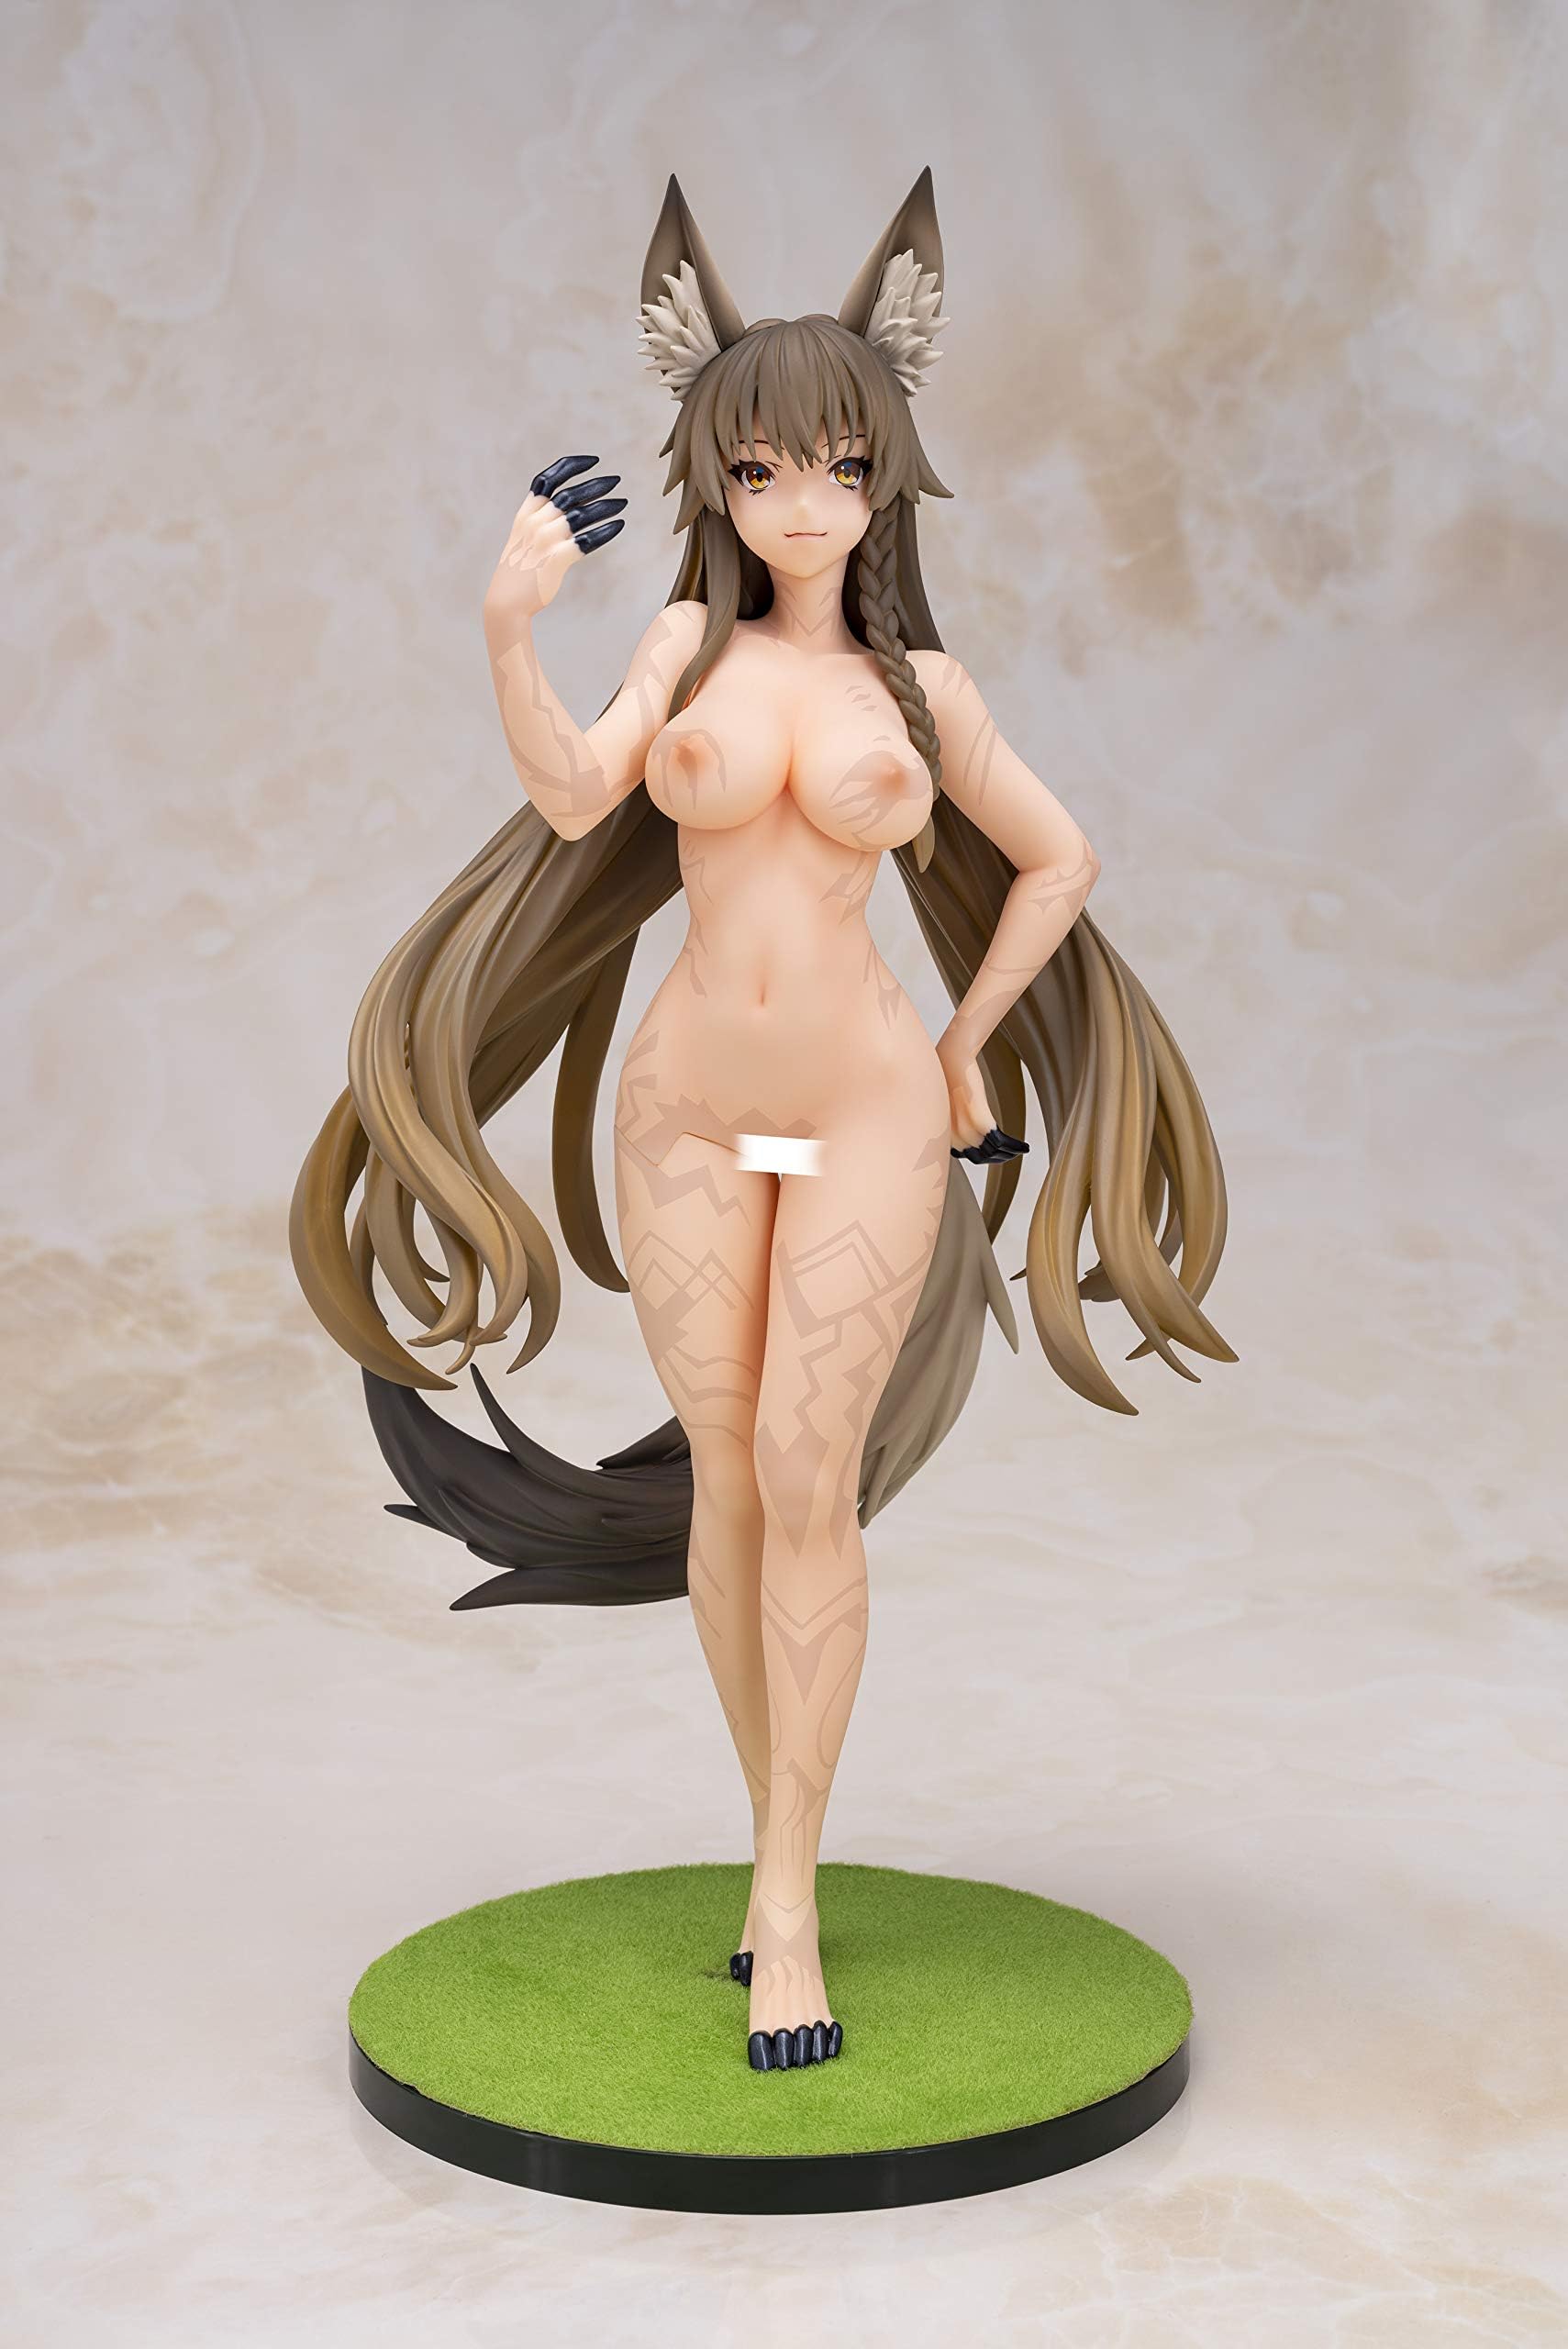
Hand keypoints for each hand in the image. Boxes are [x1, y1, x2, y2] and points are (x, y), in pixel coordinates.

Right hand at [484, 452, 627, 622]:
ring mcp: (546, 540)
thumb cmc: (519, 571)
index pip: (549, 478)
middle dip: (596, 484)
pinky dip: (605, 531)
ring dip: (605, 505)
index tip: (593, 461)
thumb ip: (540, 520)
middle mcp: (535, 522)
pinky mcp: (557, 559)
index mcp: (526, 513)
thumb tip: (567, 509)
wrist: (505, 602)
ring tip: (622, 503)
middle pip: (570, 494)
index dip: (571, 467)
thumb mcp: (523, 538)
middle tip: (615, 481)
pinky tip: (618, 525)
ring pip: (581, 514)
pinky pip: (587, 540)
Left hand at [939, 1045, 1029, 1164]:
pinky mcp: (977, 1112)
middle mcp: (951, 1130)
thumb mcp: (948, 1104)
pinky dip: (1012, 1145)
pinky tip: (1021, 1146)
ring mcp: (964, 1122)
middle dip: (997, 1159)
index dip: (983, 1158)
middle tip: (1010, 1155)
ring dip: (1008, 1153)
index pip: (964, 1155)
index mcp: (942, 1130)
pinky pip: (997, 1138)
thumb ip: (953, 1119)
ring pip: (989, 1150)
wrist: (953, 1055)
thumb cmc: (951, 1076)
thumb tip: (967, 1130)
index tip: (996, 1156)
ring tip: (1019, 1150)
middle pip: (978, 1156)